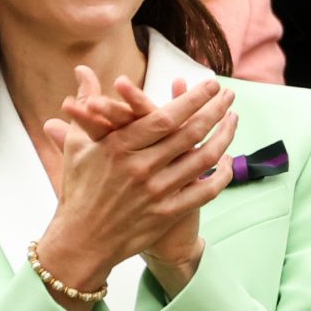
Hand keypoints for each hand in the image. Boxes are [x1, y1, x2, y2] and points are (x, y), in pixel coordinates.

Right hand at [36, 71, 237, 303]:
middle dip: (215, 110)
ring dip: (224, 137)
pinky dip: (223, 174)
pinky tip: (230, 159)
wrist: (82, 239)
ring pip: (204, 159)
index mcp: (119, 147)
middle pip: (190, 134)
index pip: (165, 117)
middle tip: (230, 95)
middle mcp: (141, 168)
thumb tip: (83, 71)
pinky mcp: (168, 213)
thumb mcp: (77, 145)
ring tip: (234, 120)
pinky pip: (206, 191)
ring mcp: (157, 192)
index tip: (211, 86)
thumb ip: (85, 106)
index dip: (192, 99)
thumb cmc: (79, 187)